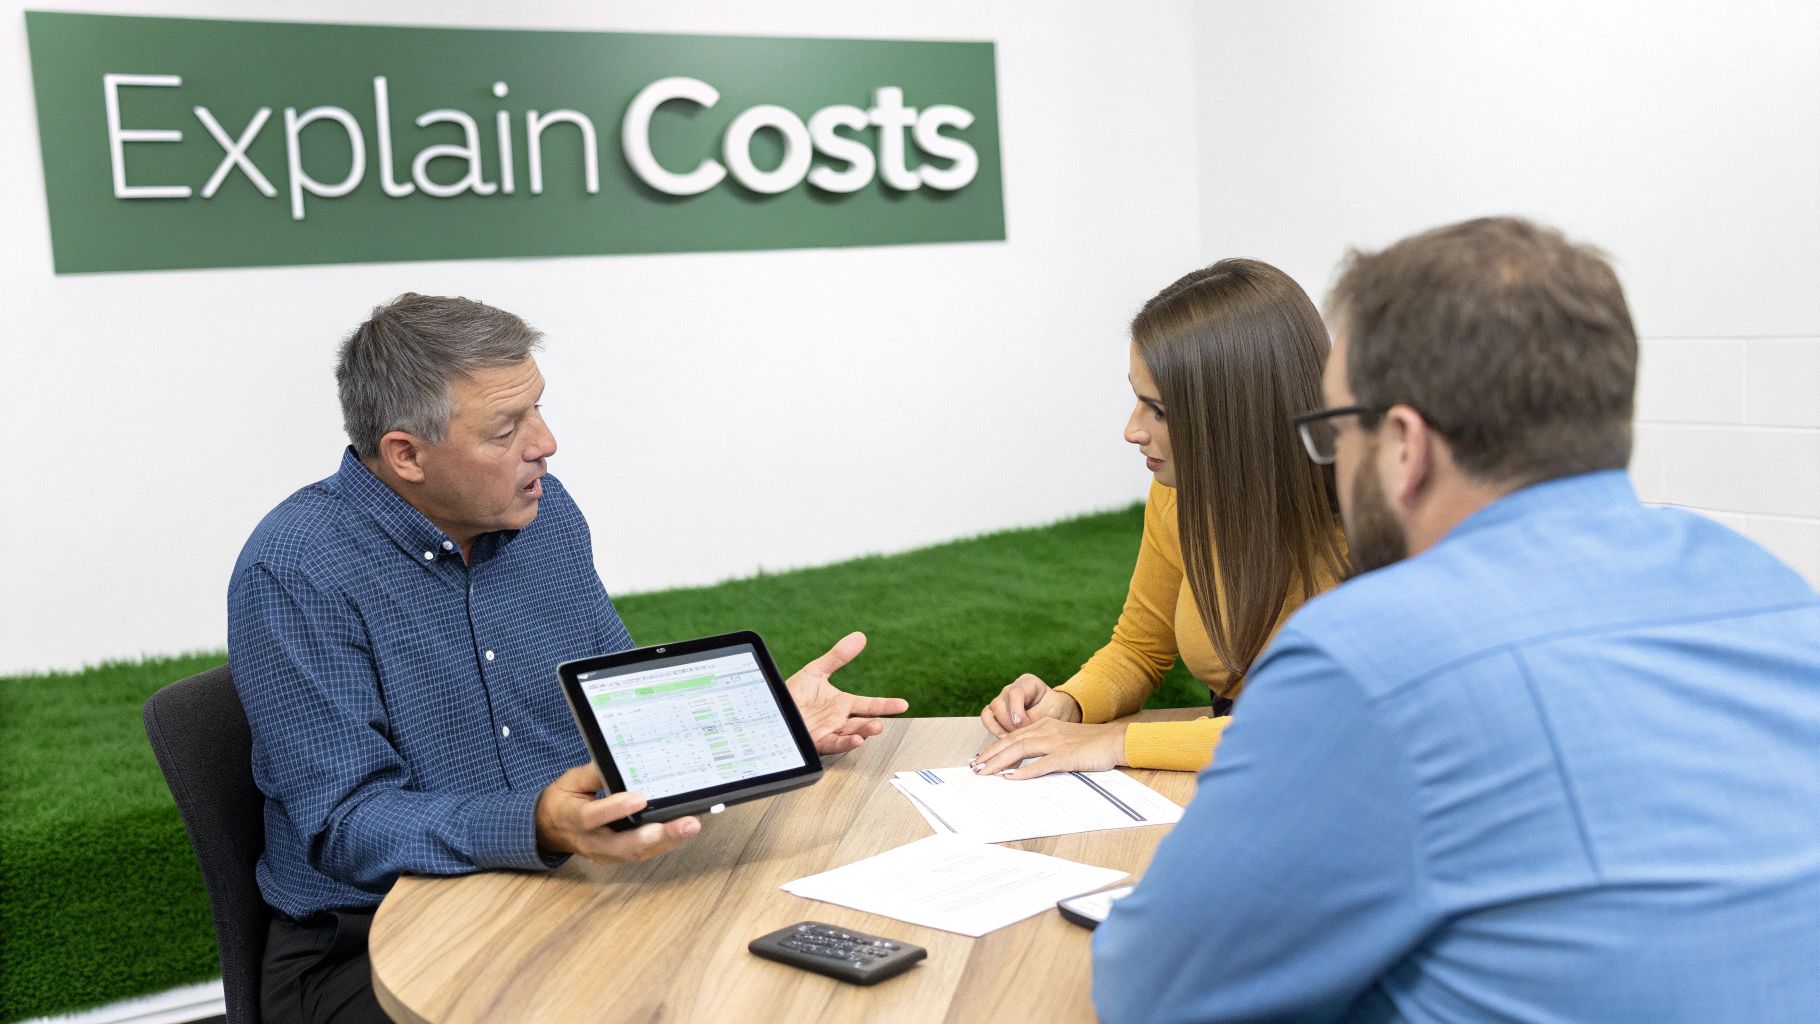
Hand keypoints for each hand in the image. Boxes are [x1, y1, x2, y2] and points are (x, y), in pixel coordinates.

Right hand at [535, 763, 699, 863]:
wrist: (550, 829)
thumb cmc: (564, 800)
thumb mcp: (570, 781)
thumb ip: (592, 772)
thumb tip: (618, 760)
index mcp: (575, 818)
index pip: (594, 816)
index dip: (616, 809)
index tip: (640, 798)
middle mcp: (592, 842)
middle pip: (626, 844)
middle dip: (659, 834)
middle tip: (688, 824)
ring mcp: (606, 854)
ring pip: (639, 852)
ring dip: (669, 841)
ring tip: (692, 826)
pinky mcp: (618, 857)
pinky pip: (643, 853)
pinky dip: (665, 843)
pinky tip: (684, 831)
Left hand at [786, 631, 909, 754]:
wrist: (770, 707)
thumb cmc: (793, 693)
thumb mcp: (816, 671)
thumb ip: (838, 656)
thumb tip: (860, 636)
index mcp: (842, 705)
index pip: (869, 705)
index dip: (886, 705)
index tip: (903, 704)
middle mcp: (838, 720)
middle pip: (862, 722)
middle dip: (873, 723)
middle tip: (883, 722)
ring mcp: (828, 732)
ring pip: (850, 734)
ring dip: (863, 732)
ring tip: (874, 728)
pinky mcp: (816, 741)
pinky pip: (833, 744)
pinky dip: (845, 743)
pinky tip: (856, 740)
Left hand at [970, 719, 1126, 779]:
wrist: (1115, 741)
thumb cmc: (1092, 745)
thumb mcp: (1064, 741)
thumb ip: (1045, 748)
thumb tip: (1023, 764)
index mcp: (1045, 725)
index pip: (1013, 736)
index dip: (995, 748)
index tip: (981, 759)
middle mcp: (1047, 730)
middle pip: (1011, 741)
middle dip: (990, 755)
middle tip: (975, 768)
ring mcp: (1056, 742)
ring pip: (1020, 749)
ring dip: (999, 762)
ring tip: (985, 772)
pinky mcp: (1066, 755)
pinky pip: (1041, 764)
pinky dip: (1024, 771)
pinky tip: (1011, 777)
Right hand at [980, 673, 1082, 736]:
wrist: (1058, 714)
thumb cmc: (1056, 709)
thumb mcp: (1052, 711)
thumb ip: (1036, 717)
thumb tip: (1019, 728)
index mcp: (1027, 683)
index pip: (1015, 693)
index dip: (1017, 710)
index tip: (1024, 724)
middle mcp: (1011, 690)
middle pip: (999, 704)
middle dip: (1009, 723)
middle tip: (1022, 735)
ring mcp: (1002, 701)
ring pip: (990, 712)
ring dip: (1000, 728)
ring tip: (1013, 740)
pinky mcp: (997, 713)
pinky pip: (987, 719)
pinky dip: (993, 730)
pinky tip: (1004, 739)